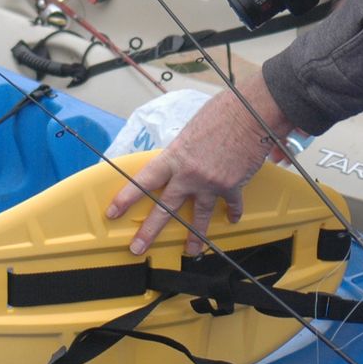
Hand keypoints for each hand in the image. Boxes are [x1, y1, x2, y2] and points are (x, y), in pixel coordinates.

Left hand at [106, 75, 296, 255]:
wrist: (250, 113)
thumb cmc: (221, 112)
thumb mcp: (191, 129)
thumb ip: (183, 150)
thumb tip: (182, 159)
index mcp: (174, 156)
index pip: (143, 181)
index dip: (126, 199)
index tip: (113, 212)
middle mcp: (188, 174)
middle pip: (165, 208)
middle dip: (149, 231)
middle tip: (138, 248)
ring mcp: (210, 183)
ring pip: (199, 217)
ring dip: (195, 237)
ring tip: (191, 251)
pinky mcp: (232, 186)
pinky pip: (231, 205)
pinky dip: (233, 212)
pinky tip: (232, 219)